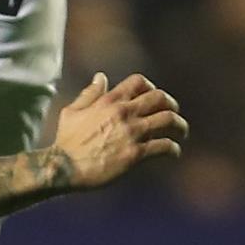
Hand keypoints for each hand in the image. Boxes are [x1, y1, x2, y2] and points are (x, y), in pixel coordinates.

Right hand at [49, 72, 187, 189]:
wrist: (63, 167)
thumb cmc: (65, 141)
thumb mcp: (72, 111)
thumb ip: (89, 94)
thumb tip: (100, 77)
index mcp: (109, 101)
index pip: (140, 82)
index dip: (151, 87)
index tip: (152, 98)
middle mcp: (124, 112)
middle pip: (160, 98)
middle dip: (171, 104)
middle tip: (173, 113)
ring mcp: (132, 132)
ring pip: (169, 120)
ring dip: (179, 125)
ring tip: (181, 133)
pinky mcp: (135, 153)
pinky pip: (164, 146)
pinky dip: (173, 149)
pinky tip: (173, 152)